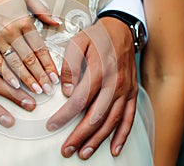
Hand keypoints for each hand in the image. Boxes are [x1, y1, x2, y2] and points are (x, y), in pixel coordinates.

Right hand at [0, 0, 59, 93]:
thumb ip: (41, 9)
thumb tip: (55, 21)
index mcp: (23, 21)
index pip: (40, 48)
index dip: (48, 64)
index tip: (54, 76)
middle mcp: (11, 32)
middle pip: (29, 59)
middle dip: (40, 76)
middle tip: (48, 89)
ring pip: (14, 64)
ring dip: (26, 79)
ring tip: (35, 92)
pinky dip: (6, 75)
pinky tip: (14, 85)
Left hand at [46, 17, 137, 158]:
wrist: (121, 30)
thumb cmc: (97, 37)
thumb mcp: (77, 43)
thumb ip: (70, 67)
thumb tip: (66, 91)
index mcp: (99, 70)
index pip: (79, 100)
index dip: (64, 116)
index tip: (52, 125)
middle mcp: (114, 83)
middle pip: (96, 116)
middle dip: (80, 135)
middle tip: (67, 149)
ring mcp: (125, 90)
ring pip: (112, 121)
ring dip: (98, 139)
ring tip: (84, 152)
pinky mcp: (131, 93)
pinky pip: (129, 118)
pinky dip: (122, 135)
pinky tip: (115, 148)